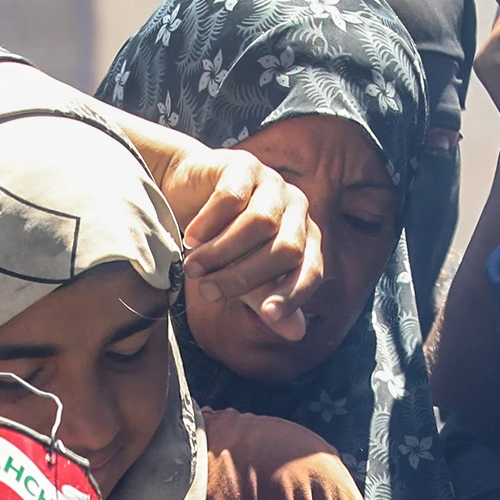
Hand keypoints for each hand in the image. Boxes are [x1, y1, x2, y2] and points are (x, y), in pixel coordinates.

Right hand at [151, 140, 325, 343]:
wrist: (188, 193)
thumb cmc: (221, 241)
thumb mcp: (243, 278)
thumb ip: (267, 301)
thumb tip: (298, 334)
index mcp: (305, 239)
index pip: (312, 270)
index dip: (294, 295)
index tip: (269, 315)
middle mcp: (296, 209)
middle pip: (286, 249)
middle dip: (244, 277)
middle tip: (206, 293)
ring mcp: (273, 184)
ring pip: (259, 224)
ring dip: (222, 252)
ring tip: (192, 268)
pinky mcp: (245, 165)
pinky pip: (231, 198)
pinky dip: (208, 223)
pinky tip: (191, 237)